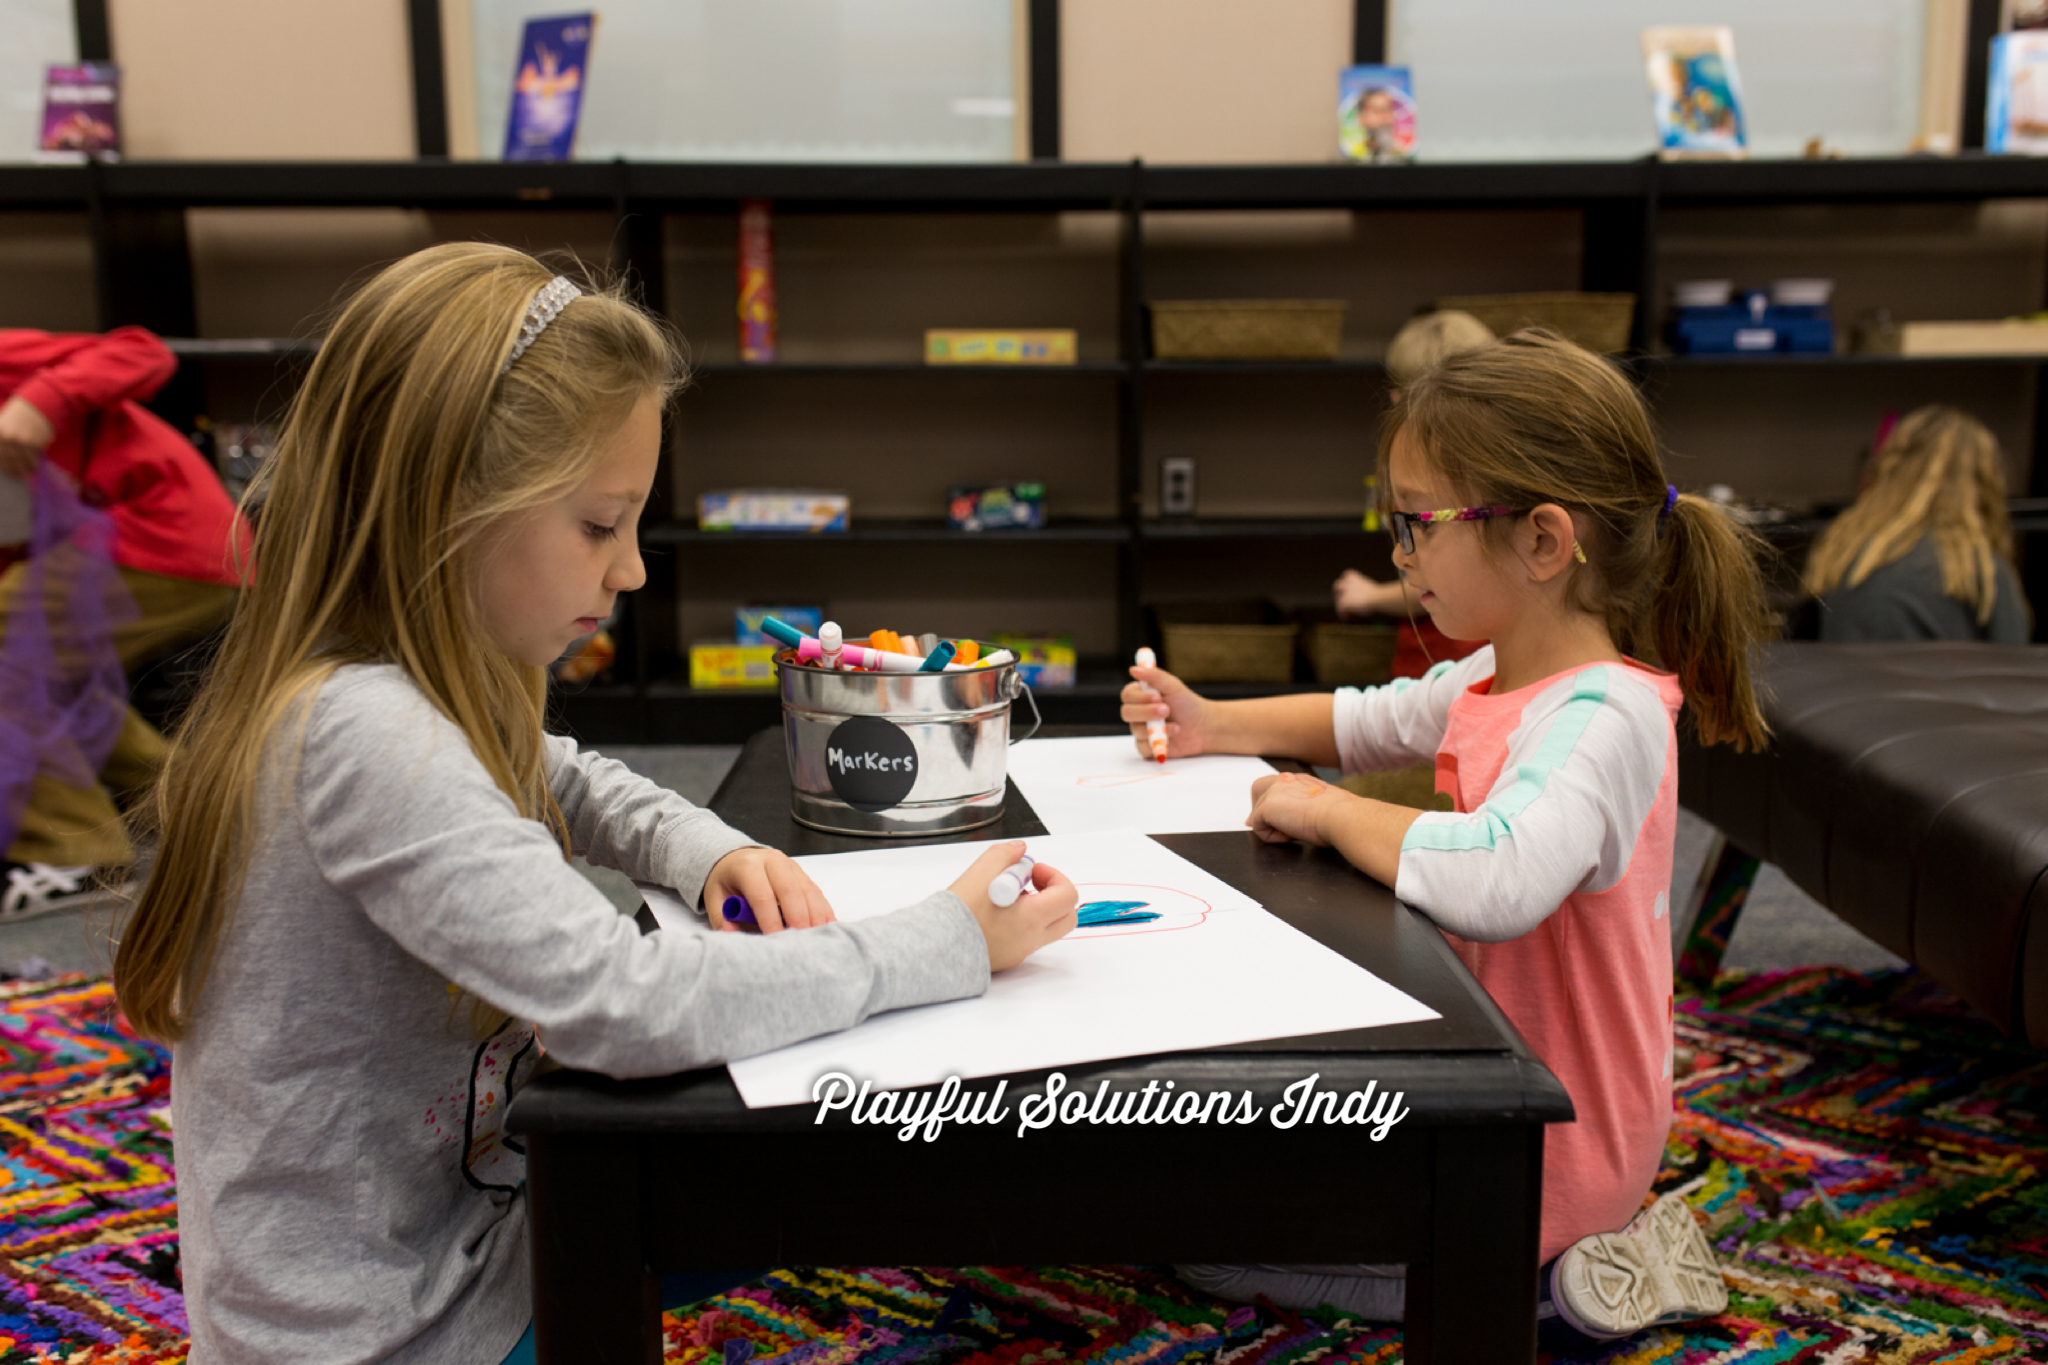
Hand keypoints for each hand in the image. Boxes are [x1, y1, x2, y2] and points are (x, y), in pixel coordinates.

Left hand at [0, 396, 53, 479]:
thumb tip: (4, 459)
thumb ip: (1, 441)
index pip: (0, 457)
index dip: (5, 467)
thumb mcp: (2, 424)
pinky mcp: (34, 443)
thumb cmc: (19, 415)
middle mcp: (7, 438)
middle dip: (15, 470)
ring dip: (27, 468)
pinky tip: (35, 462)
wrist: (38, 404)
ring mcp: (20, 441)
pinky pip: (34, 458)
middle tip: (20, 475)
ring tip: (29, 470)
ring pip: (24, 463)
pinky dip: (35, 462)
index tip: (10, 472)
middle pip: (10, 462)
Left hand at [703, 846, 836, 932]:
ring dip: (815, 915)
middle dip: (798, 918)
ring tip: (817, 938)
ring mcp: (791, 866)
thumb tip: (732, 934)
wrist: (737, 858)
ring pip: (808, 890)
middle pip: (790, 890)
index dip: (770, 919)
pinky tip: (827, 925)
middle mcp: (772, 861)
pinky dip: (823, 909)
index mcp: (747, 866)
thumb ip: (722, 917)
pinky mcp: (802, 873)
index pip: (762, 894)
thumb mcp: (715, 897)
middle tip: (801, 942)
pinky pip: (816, 891)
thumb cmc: (727, 881)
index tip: (775, 939)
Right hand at [947, 840, 1077, 971]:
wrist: (932, 948)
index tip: (1031, 871)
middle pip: (1066, 916)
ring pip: (1047, 928)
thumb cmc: (957, 915)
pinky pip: (1027, 938)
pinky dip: (1022, 921)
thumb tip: (1019, 851)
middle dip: (1054, 894)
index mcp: (1031, 920)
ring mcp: (1019, 952)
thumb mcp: (980, 873)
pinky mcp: (1007, 958)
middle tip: (1030, 883)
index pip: (1068, 896)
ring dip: (1037, 907)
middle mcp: (1030, 939)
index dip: (1053, 876)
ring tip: (1008, 897)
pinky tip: (996, 912)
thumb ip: (1003, 855)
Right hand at [1120, 660, 1212, 759]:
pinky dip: (1157, 743)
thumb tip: (1133, 669)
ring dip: (1158, 728)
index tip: (1157, 696)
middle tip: (1166, 710)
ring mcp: (1141, 730)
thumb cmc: (1187, 704)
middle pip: (1127, 713)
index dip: (1139, 697)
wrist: (1202, 727)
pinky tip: (1171, 739)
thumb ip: (1154, 676)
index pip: (1127, 695)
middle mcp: (1138, 713)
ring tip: (1177, 727)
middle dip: (1146, 712)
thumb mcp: (1173, 686)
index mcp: (1140, 696)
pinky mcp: (1147, 747)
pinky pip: (1142, 747)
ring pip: (1136, 730)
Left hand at [1246, 771, 1348, 846]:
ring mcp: (1274, 791)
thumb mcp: (1324, 807)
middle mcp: (1286, 780)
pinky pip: (1258, 827)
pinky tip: (1289, 838)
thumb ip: (1305, 808)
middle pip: (1258, 789)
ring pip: (1257, 811)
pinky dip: (1271, 837)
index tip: (1277, 818)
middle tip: (1272, 827)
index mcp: (1300, 780)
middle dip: (1259, 808)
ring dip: (1270, 826)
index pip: (1277, 785)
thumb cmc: (1342, 816)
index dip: (1272, 802)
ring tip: (1290, 834)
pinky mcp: (1267, 807)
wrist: (1343, 816)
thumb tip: (1292, 820)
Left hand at [1334, 569, 1403, 617]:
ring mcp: (1345, 592)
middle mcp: (1349, 583)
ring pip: (1338, 597)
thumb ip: (1370, 591)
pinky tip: (1346, 617)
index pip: (1347, 575)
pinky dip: (1342, 613)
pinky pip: (1340, 608)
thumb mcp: (1374, 590)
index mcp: (1357, 578)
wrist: (1378, 598)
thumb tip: (1383, 595)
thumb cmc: (1382, 594)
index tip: (1348, 586)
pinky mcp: (1344, 602)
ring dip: (1340, 603)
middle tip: (1342, 599)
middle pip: (1338, 584)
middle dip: (1338, 591)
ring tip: (1345, 611)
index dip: (1346, 581)